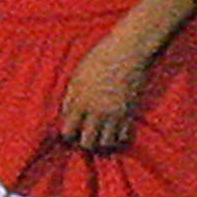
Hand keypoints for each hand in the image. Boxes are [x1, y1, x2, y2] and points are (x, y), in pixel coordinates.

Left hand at [59, 31, 151, 151]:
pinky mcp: (130, 113)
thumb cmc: (97, 61)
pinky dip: (118, 139)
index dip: (67, 135)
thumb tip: (65, 116)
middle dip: (83, 143)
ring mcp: (115, 114)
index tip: (69, 131)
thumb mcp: (76, 78)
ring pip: (107, 144)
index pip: (68, 132)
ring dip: (101, 143)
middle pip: (88, 144)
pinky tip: (114, 133)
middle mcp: (97, 113)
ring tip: (99, 136)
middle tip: (84, 136)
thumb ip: (70, 99)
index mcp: (80, 103)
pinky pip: (124, 137)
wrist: (127, 53)